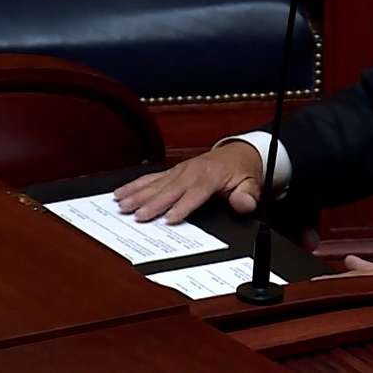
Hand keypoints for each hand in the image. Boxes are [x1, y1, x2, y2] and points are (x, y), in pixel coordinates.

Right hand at [113, 142, 262, 223]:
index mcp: (211, 175)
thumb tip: (244, 203)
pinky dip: (135, 185)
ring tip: (122, 205)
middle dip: (153, 202)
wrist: (237, 154)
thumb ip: (247, 196)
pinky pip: (151, 178)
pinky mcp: (172, 171)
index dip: (183, 206)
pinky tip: (121, 192)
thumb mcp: (251, 183)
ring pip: (156, 183)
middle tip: (138, 215)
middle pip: (170, 189)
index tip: (170, 219)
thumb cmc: (241, 171)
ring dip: (138, 194)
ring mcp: (179, 170)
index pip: (196, 192)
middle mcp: (192, 171)